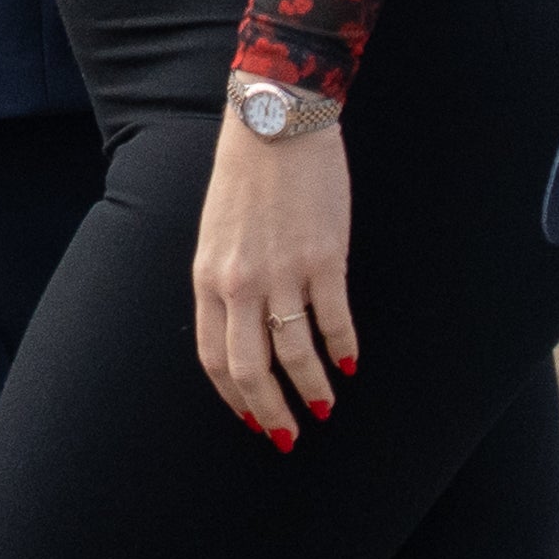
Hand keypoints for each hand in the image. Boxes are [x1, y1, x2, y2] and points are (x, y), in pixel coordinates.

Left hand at [192, 111, 358, 445]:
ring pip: (296, 353)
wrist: (275, 122)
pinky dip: (344, 347)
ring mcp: (284, 272)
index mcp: (207, 277)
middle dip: (270, 411)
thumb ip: (223, 282)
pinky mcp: (325, 259)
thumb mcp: (215, 233)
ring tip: (325, 406)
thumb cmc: (243, 176)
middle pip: (251, 368)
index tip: (251, 420)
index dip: (233, 397)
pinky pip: (334, 319)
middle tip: (288, 436)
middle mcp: (240, 282)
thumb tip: (241, 330)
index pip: (213, 357)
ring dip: (312, 389)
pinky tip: (350, 363)